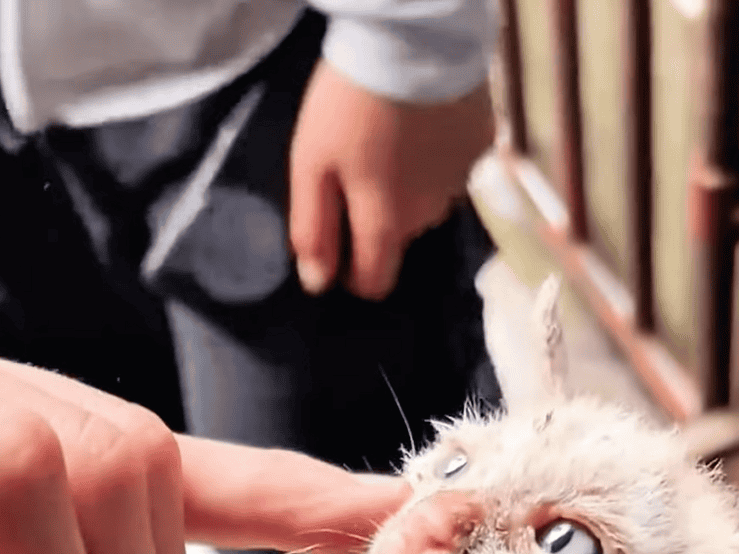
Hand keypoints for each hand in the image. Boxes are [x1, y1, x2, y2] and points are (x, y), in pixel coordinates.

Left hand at [289, 60, 494, 300]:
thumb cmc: (351, 99)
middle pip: (399, 238)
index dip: (352, 272)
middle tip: (357, 166)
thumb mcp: (311, 162)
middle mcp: (429, 215)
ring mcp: (460, 183)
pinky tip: (421, 124)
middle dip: (377, 217)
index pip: (375, 281)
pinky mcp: (481, 147)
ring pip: (426, 203)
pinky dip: (434, 156)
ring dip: (408, 185)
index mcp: (386, 223)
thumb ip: (313, 228)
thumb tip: (317, 282)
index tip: (338, 243)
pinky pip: (451, 169)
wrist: (416, 32)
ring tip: (391, 139)